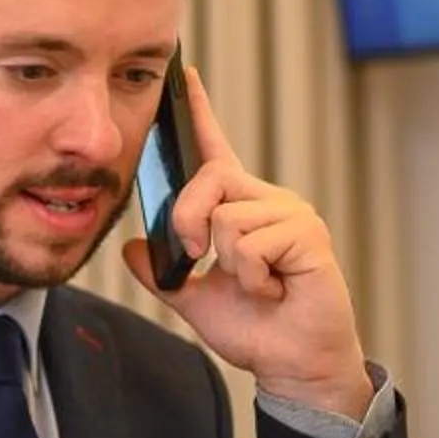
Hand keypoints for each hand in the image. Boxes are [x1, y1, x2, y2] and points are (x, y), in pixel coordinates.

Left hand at [121, 63, 371, 418]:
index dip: (201, 111)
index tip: (182, 73)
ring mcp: (291, 214)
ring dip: (228, 265)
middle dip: (188, 223)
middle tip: (199, 259)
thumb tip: (131, 249)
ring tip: (256, 285)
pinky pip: (250, 242)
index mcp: (241, 208)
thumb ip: (161, 272)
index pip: (216, 150)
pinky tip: (273, 290)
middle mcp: (268, 201)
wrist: (292, 364)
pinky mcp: (308, 235)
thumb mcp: (193, 298)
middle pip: (208, 179)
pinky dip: (251, 276)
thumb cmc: (256, 330)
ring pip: (225, 218)